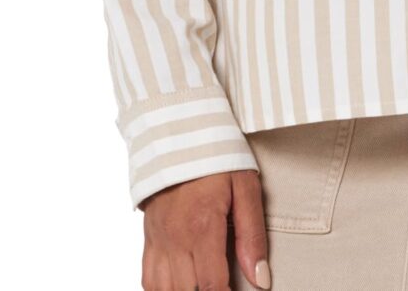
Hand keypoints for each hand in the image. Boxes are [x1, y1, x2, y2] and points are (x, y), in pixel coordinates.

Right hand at [139, 169, 270, 289]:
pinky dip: (162, 290)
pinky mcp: (149, 237)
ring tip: (201, 286)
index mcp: (202, 226)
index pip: (212, 286)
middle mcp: (175, 238)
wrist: (179, 132)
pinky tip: (179, 287)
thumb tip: (260, 279)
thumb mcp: (245, 187)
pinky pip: (147, 279)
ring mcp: (158, 239)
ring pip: (163, 290)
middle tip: (223, 287)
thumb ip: (252, 235)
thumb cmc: (217, 156)